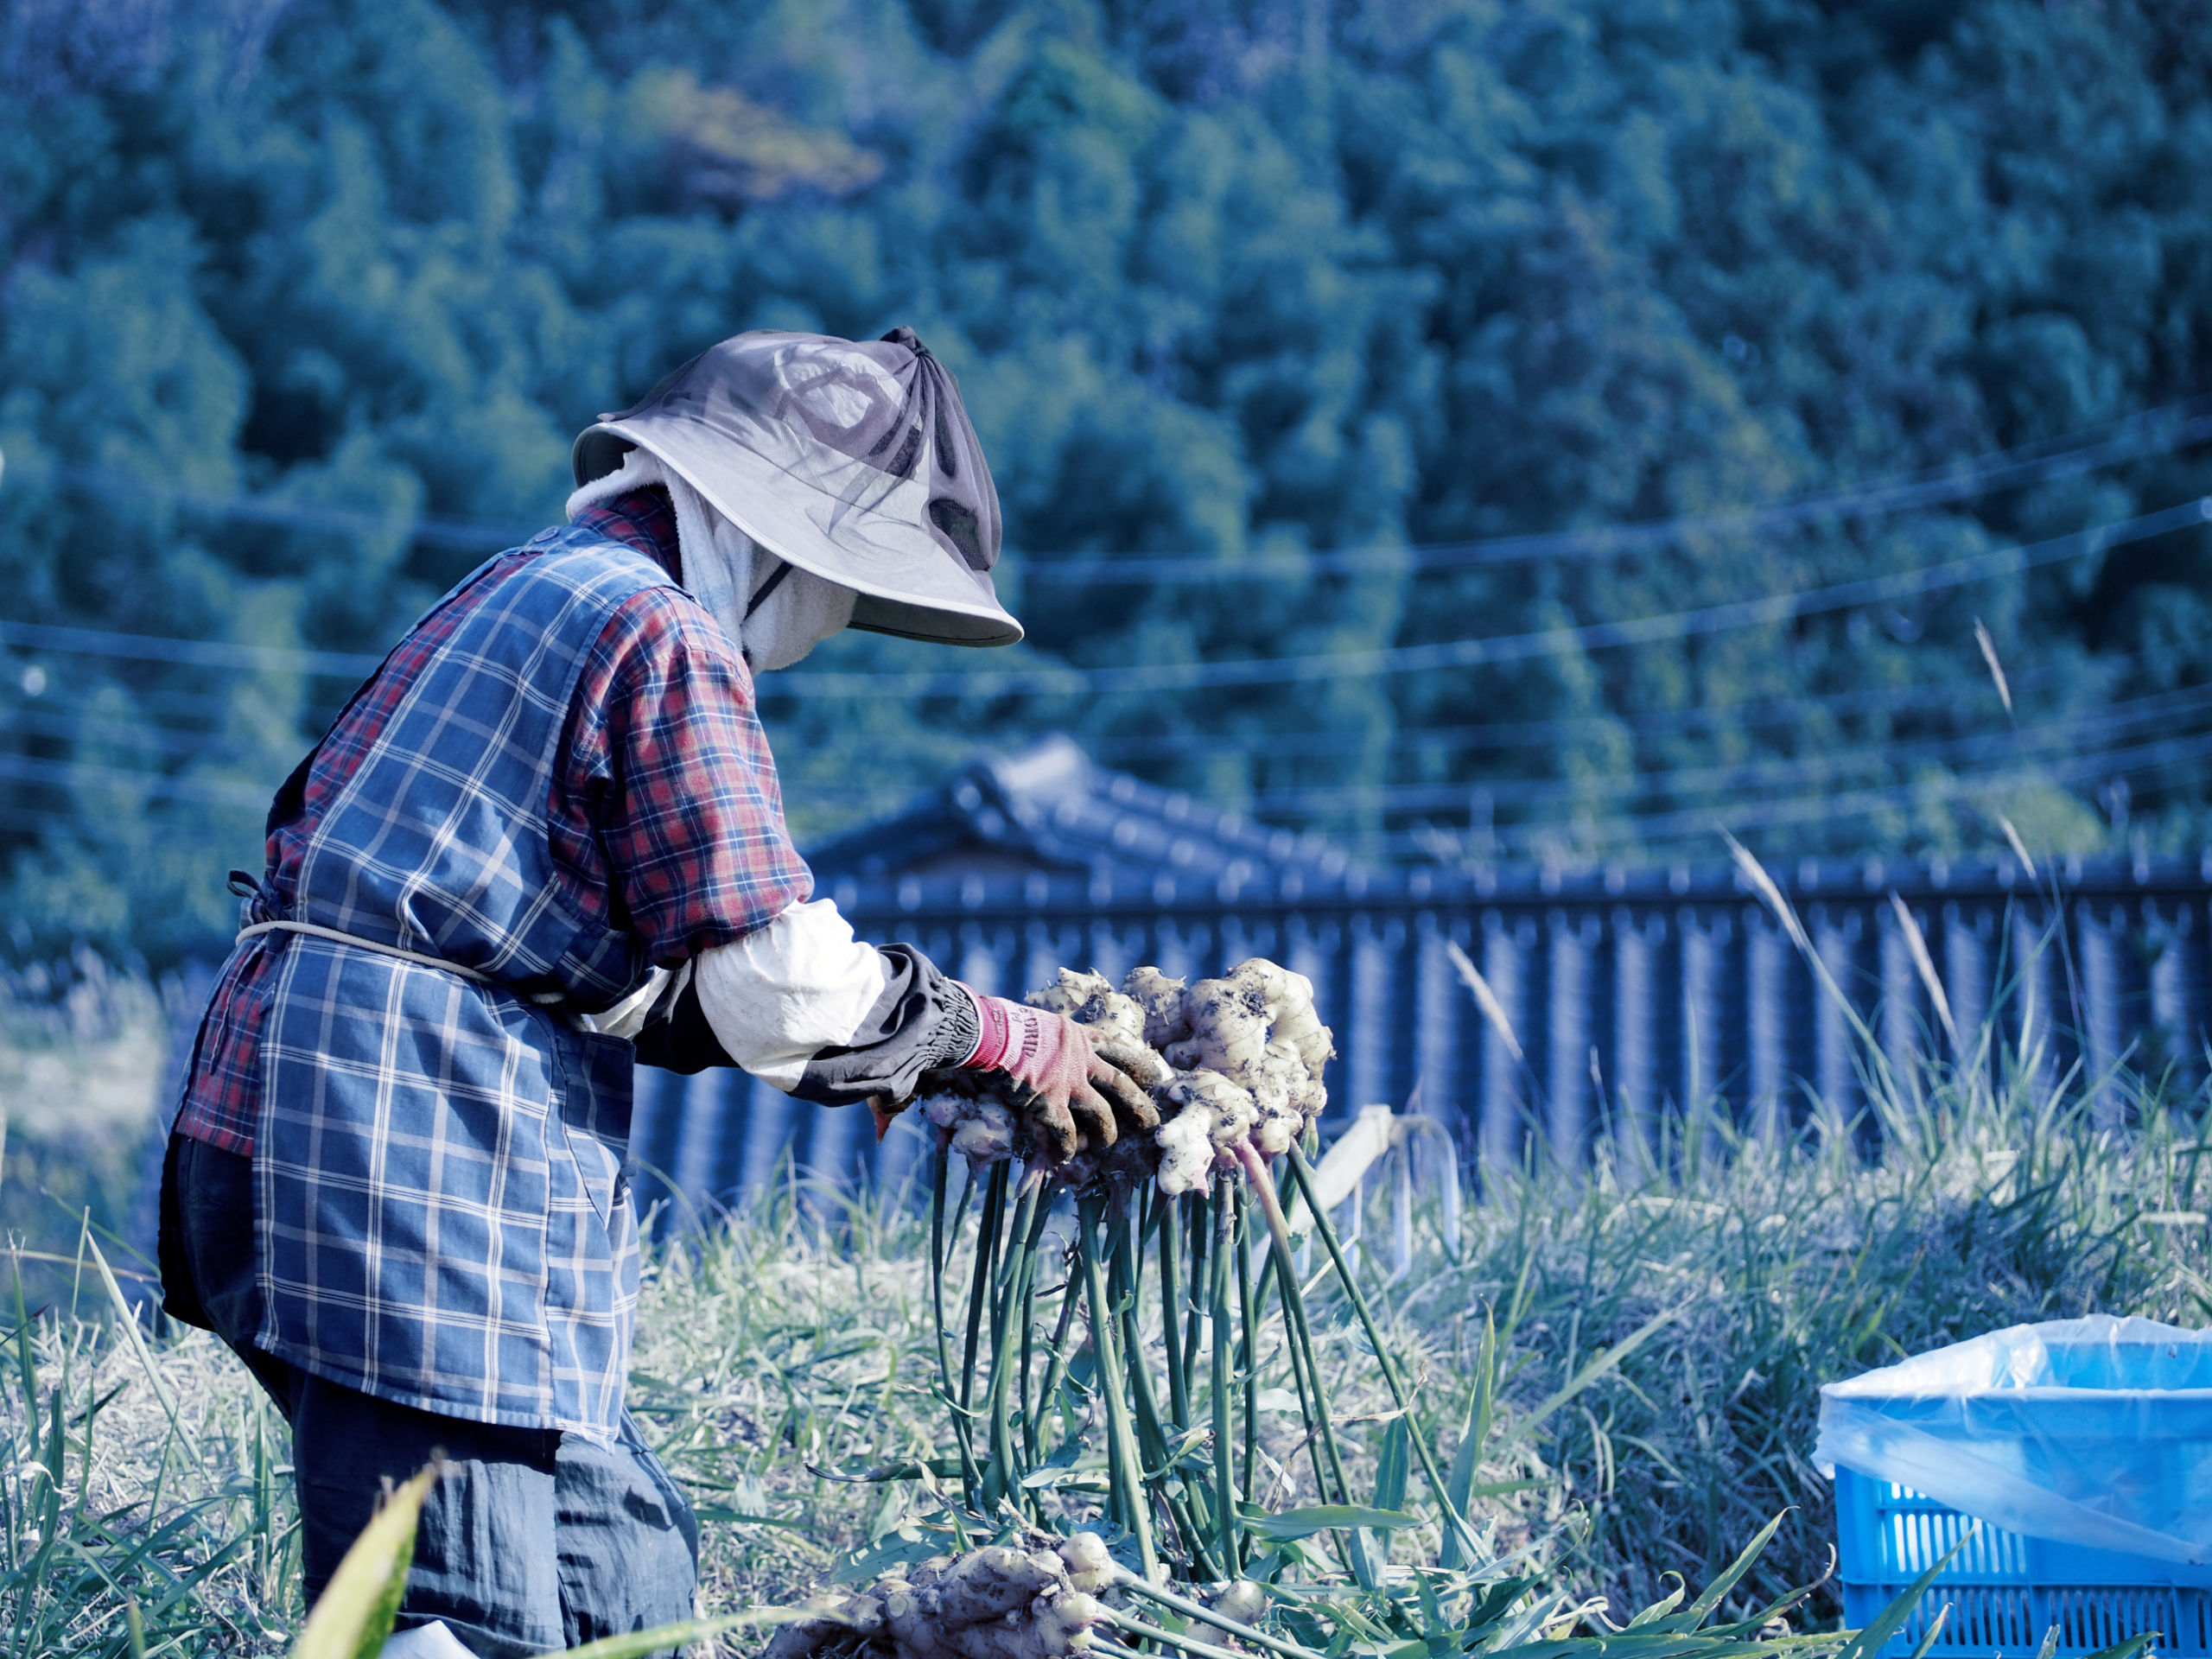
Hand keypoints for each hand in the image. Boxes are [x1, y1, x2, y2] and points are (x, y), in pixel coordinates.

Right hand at [958, 991, 1160, 1160]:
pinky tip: (1065, 1158)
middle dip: (1140, 1106)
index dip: (1139, 1064)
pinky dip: (1068, 1149)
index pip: (1118, 1049)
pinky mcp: (1048, 1103)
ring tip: (1105, 1147)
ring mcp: (1067, 1082)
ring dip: (1106, 1135)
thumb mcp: (1039, 1023)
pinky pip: (1066, 1133)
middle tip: (1151, 1124)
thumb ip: (1052, 1040)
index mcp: (1078, 1036)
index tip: (1155, 1076)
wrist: (986, 1032)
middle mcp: (1080, 1059)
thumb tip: (1047, 1045)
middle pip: (1122, 1085)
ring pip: (1101, 1115)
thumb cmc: (1003, 1024)